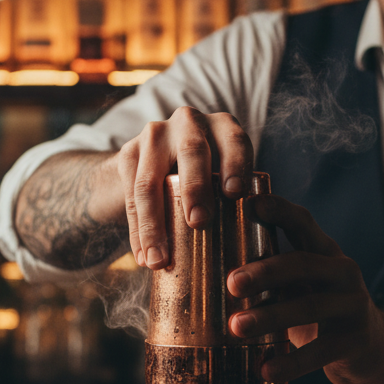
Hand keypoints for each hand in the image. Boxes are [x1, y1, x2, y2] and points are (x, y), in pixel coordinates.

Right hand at [116, 107, 252, 268]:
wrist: (154, 160)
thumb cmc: (206, 177)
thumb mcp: (225, 175)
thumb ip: (238, 201)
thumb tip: (254, 258)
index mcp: (222, 127)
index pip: (234, 140)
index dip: (236, 164)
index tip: (235, 194)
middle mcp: (189, 123)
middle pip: (192, 153)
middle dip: (195, 188)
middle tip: (199, 222)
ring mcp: (154, 136)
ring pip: (150, 182)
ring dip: (154, 225)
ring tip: (160, 260)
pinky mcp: (128, 154)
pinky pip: (130, 197)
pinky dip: (137, 232)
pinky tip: (143, 257)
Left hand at [226, 194, 383, 383]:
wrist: (372, 351)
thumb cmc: (320, 312)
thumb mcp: (301, 285)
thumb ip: (271, 273)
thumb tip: (208, 267)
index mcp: (324, 251)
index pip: (302, 222)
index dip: (278, 210)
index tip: (248, 204)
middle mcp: (343, 272)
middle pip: (303, 263)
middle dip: (265, 272)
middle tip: (233, 283)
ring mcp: (353, 305)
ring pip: (309, 307)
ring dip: (270, 317)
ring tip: (237, 328)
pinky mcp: (356, 341)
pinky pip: (320, 352)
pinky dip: (291, 363)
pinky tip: (265, 370)